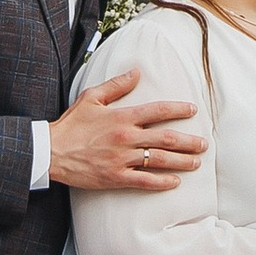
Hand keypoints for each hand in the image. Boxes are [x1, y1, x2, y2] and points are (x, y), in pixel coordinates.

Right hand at [50, 65, 207, 193]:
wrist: (51, 152)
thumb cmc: (71, 124)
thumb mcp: (92, 97)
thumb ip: (116, 85)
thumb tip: (137, 72)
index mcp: (122, 117)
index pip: (158, 110)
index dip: (179, 109)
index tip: (193, 110)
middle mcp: (126, 138)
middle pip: (166, 138)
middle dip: (189, 141)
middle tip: (203, 144)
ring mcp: (122, 159)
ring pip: (159, 160)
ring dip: (181, 162)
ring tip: (196, 163)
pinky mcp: (115, 177)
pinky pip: (144, 181)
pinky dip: (162, 182)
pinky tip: (174, 182)